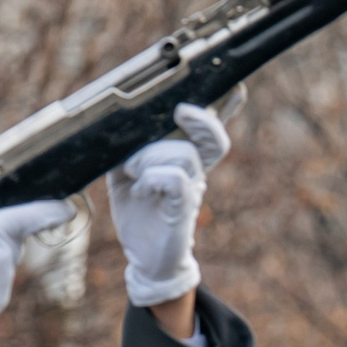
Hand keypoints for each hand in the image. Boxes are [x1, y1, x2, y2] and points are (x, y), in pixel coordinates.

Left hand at [107, 102, 228, 308]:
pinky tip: (141, 189)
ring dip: (151, 156)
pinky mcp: (183, 209)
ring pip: (184, 153)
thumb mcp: (124, 174)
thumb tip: (112, 124)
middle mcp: (194, 171)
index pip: (208, 130)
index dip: (224, 108)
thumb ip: (124, 149)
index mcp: (183, 158)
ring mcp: (192, 189)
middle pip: (213, 137)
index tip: (235, 88)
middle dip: (200, 119)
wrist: (144, 258)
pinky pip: (175, 179)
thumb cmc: (138, 212)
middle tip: (180, 111)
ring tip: (133, 171)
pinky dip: (154, 178)